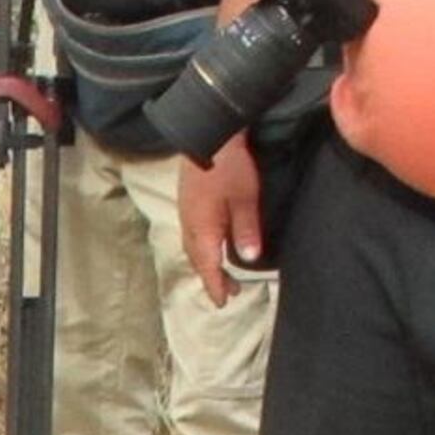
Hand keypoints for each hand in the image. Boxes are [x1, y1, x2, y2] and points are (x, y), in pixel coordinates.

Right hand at [182, 139, 265, 301]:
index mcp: (203, 230)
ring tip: (219, 269)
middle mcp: (189, 225)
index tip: (224, 302)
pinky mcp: (187, 200)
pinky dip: (201, 247)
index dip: (217, 286)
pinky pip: (191, 234)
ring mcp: (185, 212)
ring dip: (205, 262)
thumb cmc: (230, 165)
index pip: (208, 267)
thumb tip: (248, 260)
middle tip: (229, 290)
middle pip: (198, 260)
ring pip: (193, 247)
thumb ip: (246, 230)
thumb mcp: (245, 198)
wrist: (208, 132)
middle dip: (211, 277)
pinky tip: (210, 242)